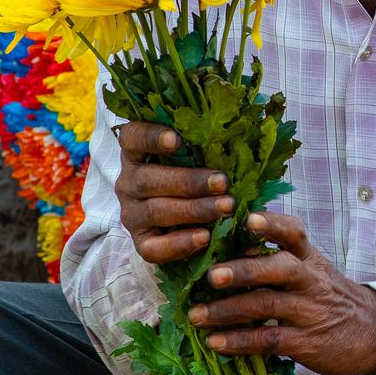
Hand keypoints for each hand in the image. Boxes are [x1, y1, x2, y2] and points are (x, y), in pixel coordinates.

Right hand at [115, 122, 233, 263]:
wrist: (185, 220)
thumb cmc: (196, 174)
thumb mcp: (198, 156)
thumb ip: (208, 144)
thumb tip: (247, 126)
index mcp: (137, 153)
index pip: (132, 138)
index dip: (151, 137)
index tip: (176, 139)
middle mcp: (128, 182)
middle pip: (149, 179)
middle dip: (189, 181)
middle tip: (223, 182)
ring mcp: (132, 213)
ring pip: (156, 211)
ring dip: (194, 210)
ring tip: (226, 207)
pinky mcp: (141, 242)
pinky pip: (154, 248)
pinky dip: (180, 244)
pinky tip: (205, 237)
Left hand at [187, 211, 375, 374]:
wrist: (372, 331)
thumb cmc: (329, 295)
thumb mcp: (314, 269)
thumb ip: (279, 258)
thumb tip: (228, 248)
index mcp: (310, 257)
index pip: (294, 232)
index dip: (272, 224)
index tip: (248, 218)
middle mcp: (310, 280)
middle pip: (279, 268)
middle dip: (244, 270)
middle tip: (211, 275)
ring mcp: (308, 311)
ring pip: (267, 305)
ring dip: (228, 310)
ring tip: (197, 314)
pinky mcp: (306, 342)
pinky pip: (269, 340)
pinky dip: (240, 341)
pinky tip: (216, 342)